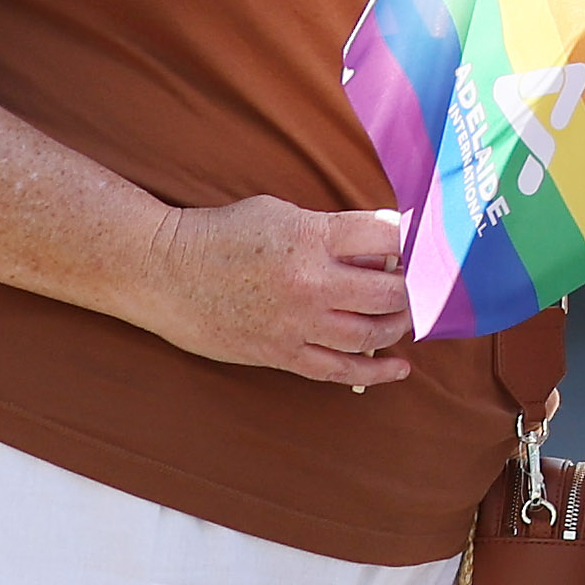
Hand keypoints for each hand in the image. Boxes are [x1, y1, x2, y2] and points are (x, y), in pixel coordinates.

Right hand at [141, 199, 416, 387]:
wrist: (163, 271)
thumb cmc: (220, 234)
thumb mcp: (280, 213)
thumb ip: (331, 229)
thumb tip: (380, 241)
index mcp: (312, 237)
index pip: (387, 237)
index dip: (411, 241)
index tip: (420, 245)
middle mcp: (311, 282)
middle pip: (390, 290)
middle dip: (413, 288)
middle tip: (421, 286)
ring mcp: (296, 323)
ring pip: (371, 332)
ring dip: (398, 326)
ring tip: (406, 318)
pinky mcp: (279, 354)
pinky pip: (338, 370)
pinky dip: (374, 371)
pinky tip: (399, 368)